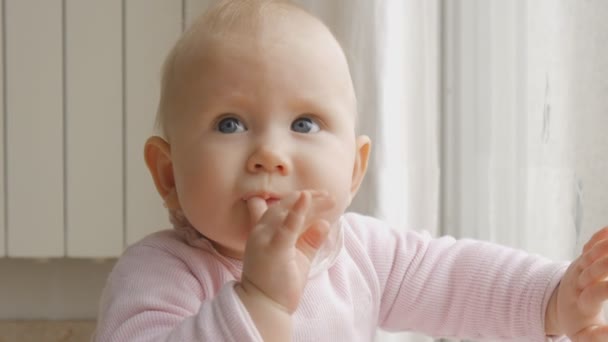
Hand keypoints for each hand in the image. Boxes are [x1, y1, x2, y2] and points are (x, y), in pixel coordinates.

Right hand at [239, 190, 334, 313]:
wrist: (265, 308)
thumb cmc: (279, 285)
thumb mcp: (299, 258)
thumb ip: (310, 240)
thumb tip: (326, 223)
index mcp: (264, 233)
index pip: (281, 209)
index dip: (299, 200)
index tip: (319, 196)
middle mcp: (261, 233)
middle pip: (284, 206)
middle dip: (308, 198)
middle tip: (329, 195)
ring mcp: (265, 240)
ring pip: (285, 212)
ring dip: (307, 201)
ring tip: (327, 196)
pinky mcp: (273, 250)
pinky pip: (286, 228)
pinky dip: (296, 213)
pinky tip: (307, 198)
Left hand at [549, 227, 607, 340]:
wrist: (560, 306)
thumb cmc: (580, 326)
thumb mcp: (586, 336)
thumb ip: (599, 337)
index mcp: (580, 304)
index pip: (594, 294)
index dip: (606, 288)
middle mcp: (577, 283)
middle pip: (590, 270)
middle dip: (606, 264)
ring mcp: (578, 269)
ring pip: (589, 255)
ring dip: (604, 246)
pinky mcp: (581, 260)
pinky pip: (590, 245)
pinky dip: (601, 237)